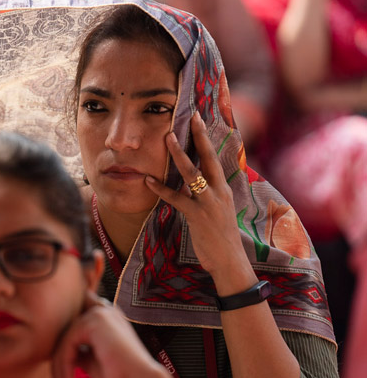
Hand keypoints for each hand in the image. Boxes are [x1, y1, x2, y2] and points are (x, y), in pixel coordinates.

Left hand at [52, 292, 176, 377]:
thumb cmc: (118, 373)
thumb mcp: (90, 357)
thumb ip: (76, 347)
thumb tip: (55, 348)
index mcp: (104, 315)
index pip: (75, 316)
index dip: (65, 330)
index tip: (59, 362)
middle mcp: (102, 310)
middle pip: (67, 330)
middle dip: (59, 356)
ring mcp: (100, 313)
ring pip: (65, 337)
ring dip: (60, 363)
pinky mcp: (96, 321)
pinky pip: (69, 341)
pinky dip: (64, 362)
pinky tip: (67, 377)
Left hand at [144, 113, 254, 285]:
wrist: (229, 260)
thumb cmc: (220, 235)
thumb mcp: (218, 209)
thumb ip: (207, 192)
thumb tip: (195, 180)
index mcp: (223, 188)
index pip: (214, 157)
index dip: (206, 137)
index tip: (198, 118)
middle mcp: (219, 191)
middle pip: (208, 158)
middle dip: (198, 137)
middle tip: (190, 117)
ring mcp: (209, 203)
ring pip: (192, 175)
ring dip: (179, 156)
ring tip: (167, 139)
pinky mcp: (198, 216)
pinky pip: (177, 199)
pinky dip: (161, 189)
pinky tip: (147, 180)